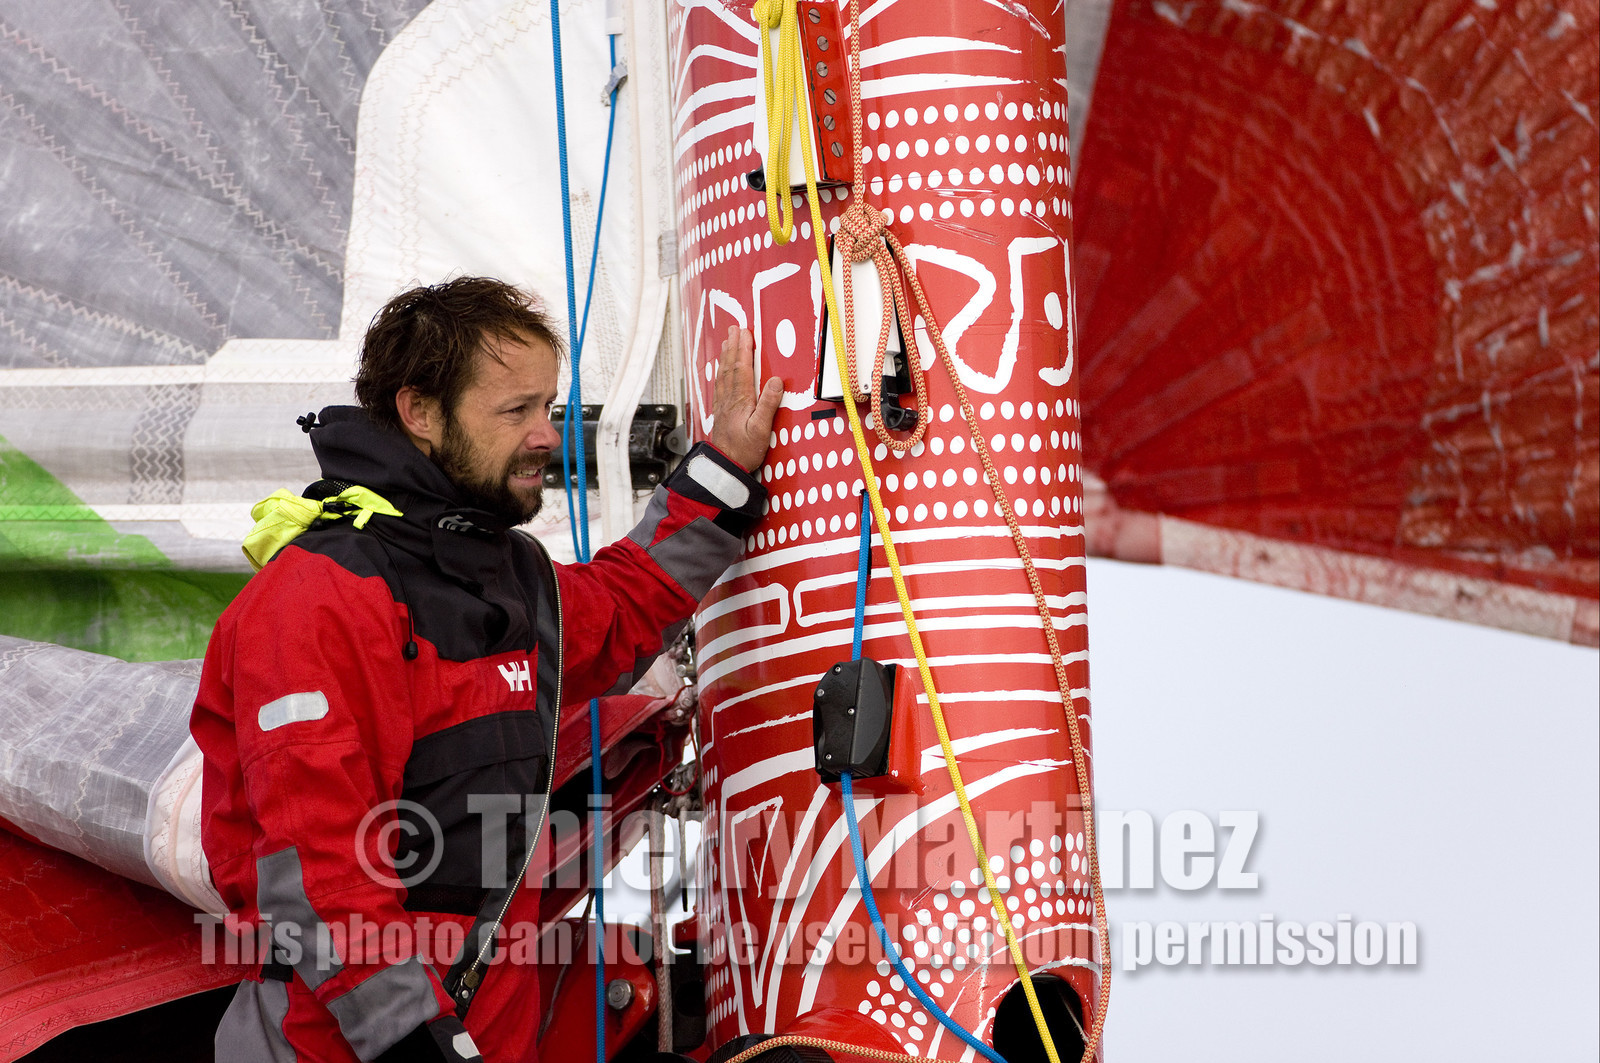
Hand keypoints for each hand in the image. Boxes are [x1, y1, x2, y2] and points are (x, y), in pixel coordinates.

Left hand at [710, 326, 782, 471]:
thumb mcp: (761, 429)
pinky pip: (720, 384)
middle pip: (731, 366)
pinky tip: (721, 368)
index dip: (744, 349)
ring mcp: (724, 404)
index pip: (742, 368)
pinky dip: (721, 371)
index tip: (746, 332)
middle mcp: (730, 399)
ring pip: (724, 373)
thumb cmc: (744, 451)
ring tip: (728, 340)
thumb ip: (768, 404)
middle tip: (735, 328)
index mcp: (741, 400)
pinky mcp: (721, 411)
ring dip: (726, 355)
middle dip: (734, 345)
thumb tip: (776, 381)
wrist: (725, 466)